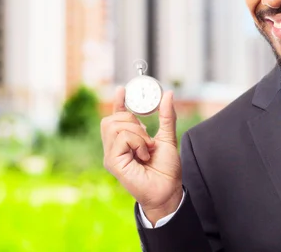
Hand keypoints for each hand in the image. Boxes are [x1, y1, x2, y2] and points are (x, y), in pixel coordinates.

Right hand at [101, 87, 182, 224]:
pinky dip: (137, 142)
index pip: (116, 118)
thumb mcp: (167, 138)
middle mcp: (114, 148)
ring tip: (147, 147)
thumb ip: (166, 117)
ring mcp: (111, 155)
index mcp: (125, 142)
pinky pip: (121, 138)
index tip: (122, 90)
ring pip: (115, 126)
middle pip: (111, 119)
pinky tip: (144, 155)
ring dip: (137, 133)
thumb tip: (168, 94)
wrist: (168, 191)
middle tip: (147, 135)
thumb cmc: (166, 170)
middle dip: (131, 120)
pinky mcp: (113, 162)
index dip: (118, 102)